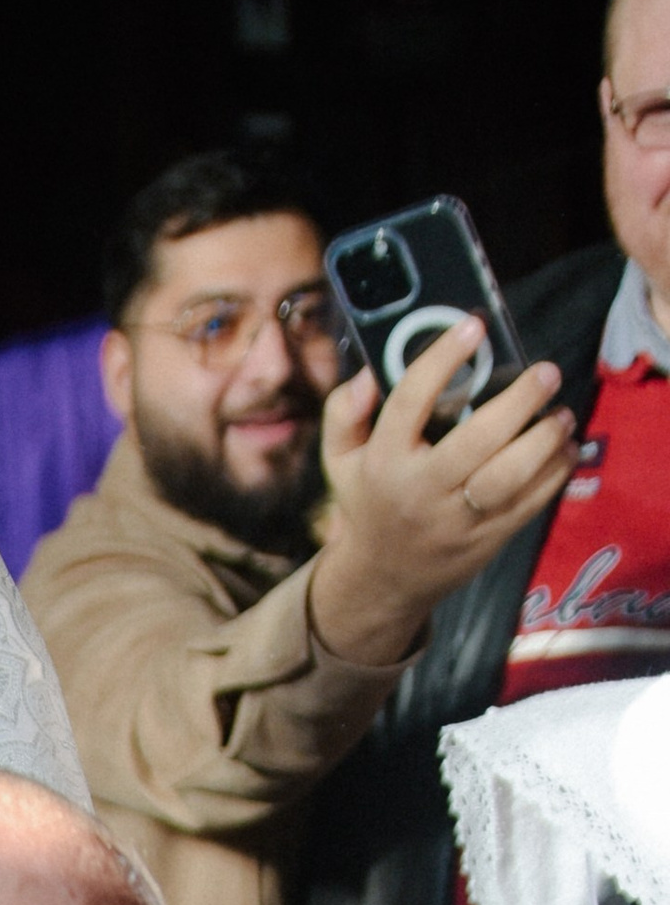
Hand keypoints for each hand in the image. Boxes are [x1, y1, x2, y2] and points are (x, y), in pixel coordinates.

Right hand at [312, 320, 575, 666]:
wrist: (385, 578)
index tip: (473, 326)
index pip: (411, 402)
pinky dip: (554, 472)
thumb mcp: (340, 460)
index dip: (442, 359)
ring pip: (509, 476)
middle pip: (476, 440)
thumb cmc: (370, 502)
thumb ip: (344, 412)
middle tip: (545, 372)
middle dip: (518, 401)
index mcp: (384, 462)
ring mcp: (457, 519)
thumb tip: (370, 374)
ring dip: (543, 441)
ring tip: (561, 414)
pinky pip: (529, 503)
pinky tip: (564, 446)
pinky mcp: (486, 539)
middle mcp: (421, 489)